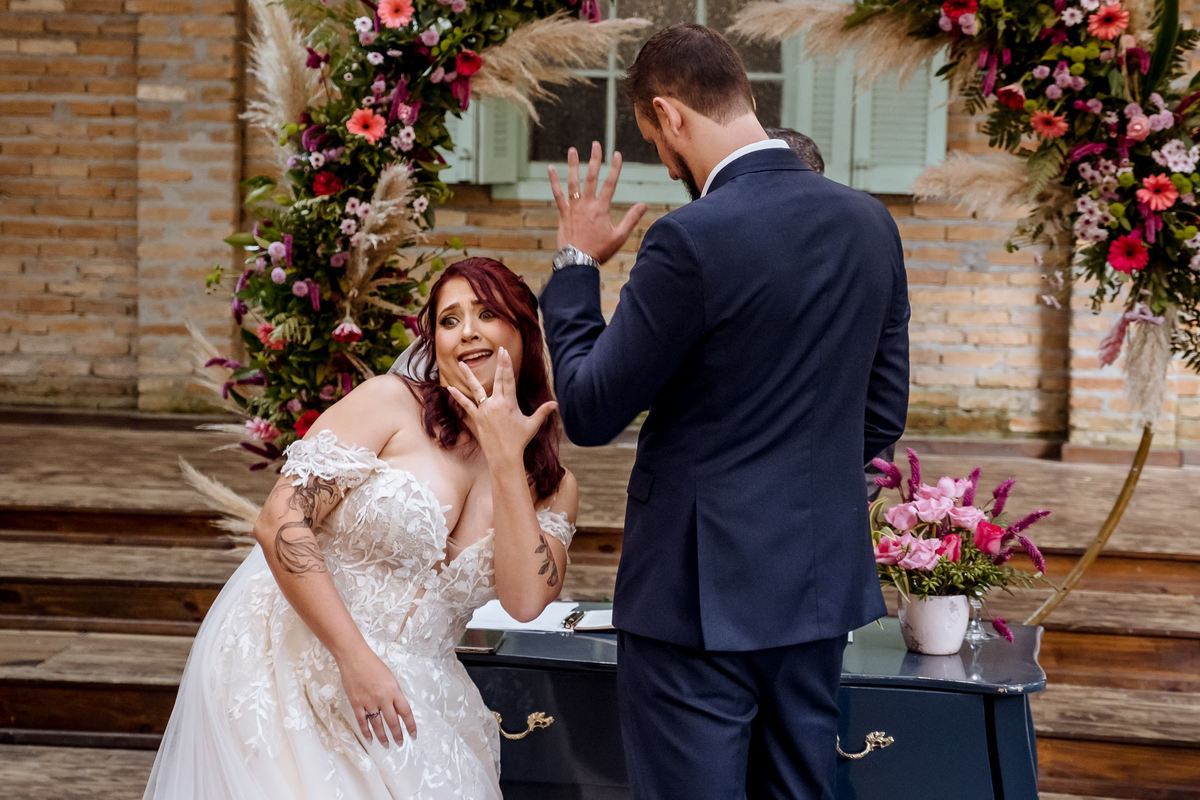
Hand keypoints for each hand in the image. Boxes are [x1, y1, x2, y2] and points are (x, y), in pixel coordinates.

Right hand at [338, 647, 416, 746]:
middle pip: (393, 722)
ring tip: (387, 745)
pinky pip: (362, 722)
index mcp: (394, 690)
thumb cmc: (373, 665)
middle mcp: (383, 698)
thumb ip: (394, 694)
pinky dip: (366, 732)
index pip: (406, 712)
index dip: (411, 725)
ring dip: (383, 737)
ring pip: (378, 725)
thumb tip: (397, 709)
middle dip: (397, 734)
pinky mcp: (356, 704)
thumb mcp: (390, 678)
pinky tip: (370, 739)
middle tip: (400, 743)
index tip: (413, 734)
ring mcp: (369, 702)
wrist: (355, 658)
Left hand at [446, 347, 556, 464]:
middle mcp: (496, 404)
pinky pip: (466, 405)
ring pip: (476, 389)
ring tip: (462, 364)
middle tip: (500, 350)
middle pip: (498, 379)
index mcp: (509, 403)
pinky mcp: (477, 418)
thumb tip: (556, 403)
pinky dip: (458, 397)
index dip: (507, 364)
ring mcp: (485, 410)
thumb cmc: (519, 441)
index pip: (509, 379)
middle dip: (500, 364)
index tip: (506, 352)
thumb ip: (543, 412)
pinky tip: (450, 388)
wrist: (504, 457)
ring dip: (469, 376)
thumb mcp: (532, 425)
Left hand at [548, 140, 646, 263]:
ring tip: (572, 150)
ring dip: (573, 165)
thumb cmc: (599, 251)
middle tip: (596, 144)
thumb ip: (631, 219)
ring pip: (573, 182)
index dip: (615, 168)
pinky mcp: (562, 213)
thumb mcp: (619, 237)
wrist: (577, 261)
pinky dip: (554, 181)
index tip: (617, 154)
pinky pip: (557, 194)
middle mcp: (587, 204)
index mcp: (601, 208)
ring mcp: (573, 208)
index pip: (610, 183)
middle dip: (595, 159)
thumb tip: (643, 205)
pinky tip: (550, 169)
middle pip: (591, 177)